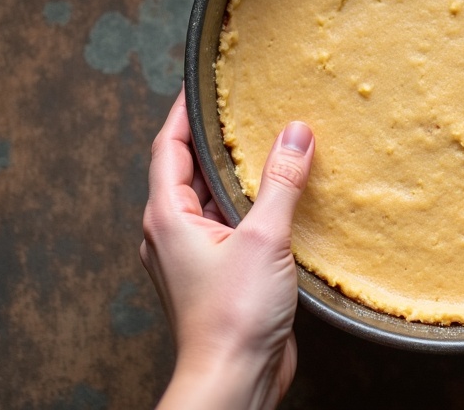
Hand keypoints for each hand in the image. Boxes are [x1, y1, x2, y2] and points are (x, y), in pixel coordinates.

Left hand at [140, 88, 313, 409]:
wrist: (234, 381)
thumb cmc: (233, 316)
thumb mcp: (262, 237)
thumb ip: (279, 181)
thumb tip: (295, 131)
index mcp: (167, 217)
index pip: (169, 146)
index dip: (184, 112)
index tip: (202, 83)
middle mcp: (173, 233)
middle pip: (189, 170)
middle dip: (216, 138)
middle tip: (247, 107)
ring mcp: (194, 256)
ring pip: (212, 200)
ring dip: (237, 174)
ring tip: (271, 145)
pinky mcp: (218, 275)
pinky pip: (231, 226)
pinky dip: (251, 205)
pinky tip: (282, 200)